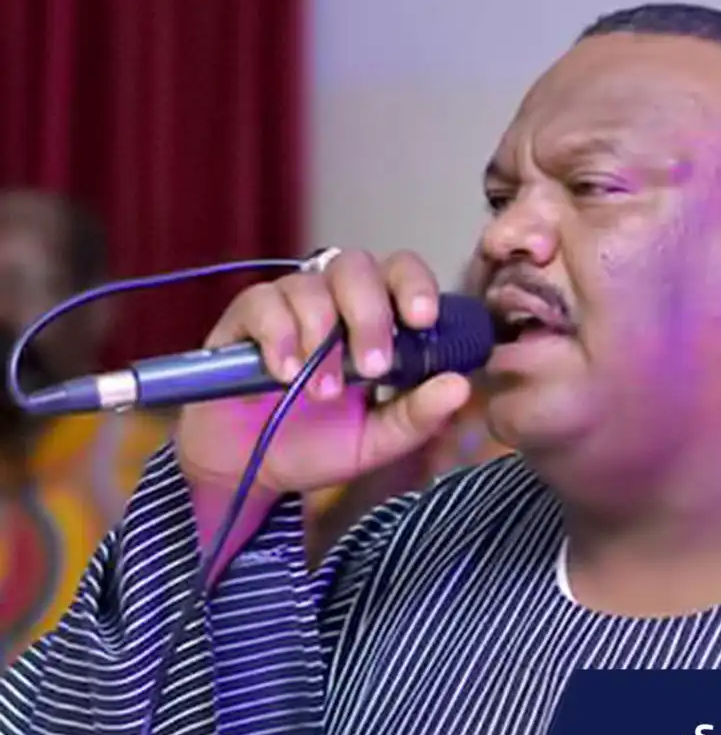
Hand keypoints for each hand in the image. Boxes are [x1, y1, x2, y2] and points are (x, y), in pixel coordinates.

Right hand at [176, 250, 472, 496]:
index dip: (414, 285)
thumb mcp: (376, 440)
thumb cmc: (318, 444)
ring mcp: (288, 302)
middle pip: (357, 267)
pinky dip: (279, 338)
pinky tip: (283, 374)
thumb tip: (461, 387)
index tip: (423, 318)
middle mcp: (333, 298)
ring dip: (323, 339)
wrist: (250, 466)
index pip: (401, 272)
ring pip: (312, 287)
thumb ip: (417, 415)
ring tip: (321, 392)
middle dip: (370, 316)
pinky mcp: (245, 316)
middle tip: (374, 369)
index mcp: (374, 317)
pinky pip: (264, 305)